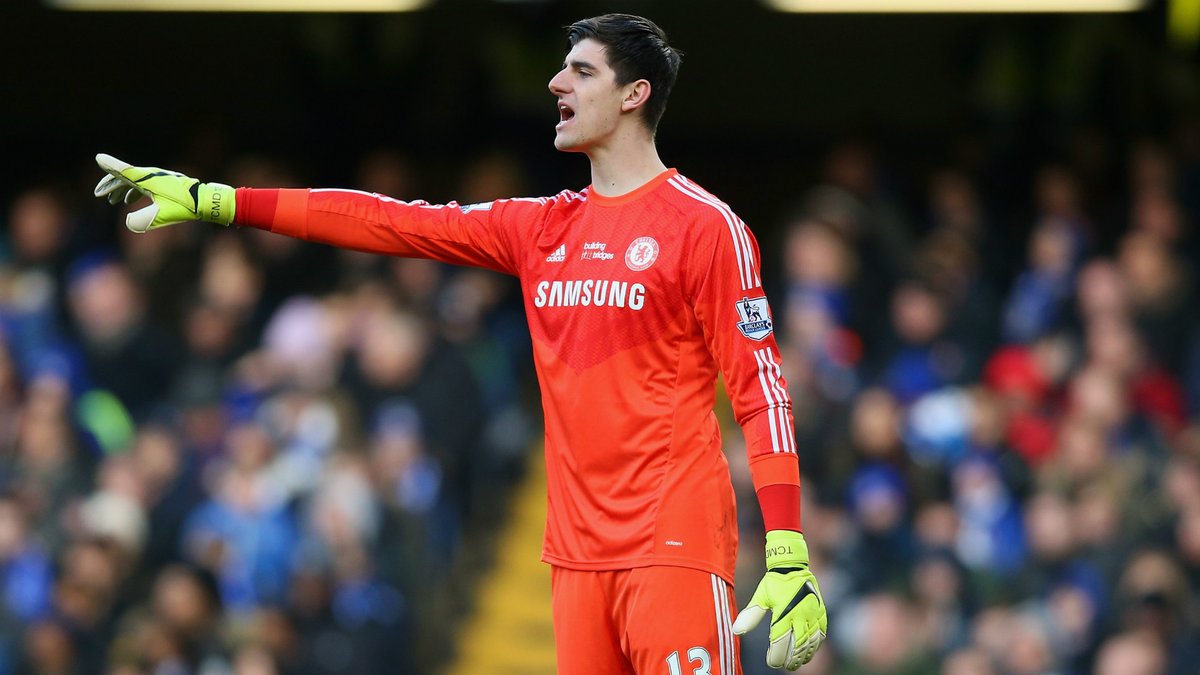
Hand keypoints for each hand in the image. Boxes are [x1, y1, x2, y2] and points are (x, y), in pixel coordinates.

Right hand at [93, 153, 234, 231]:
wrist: (206, 201)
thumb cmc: (186, 207)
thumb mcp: (163, 215)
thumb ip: (144, 220)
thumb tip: (129, 224)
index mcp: (148, 180)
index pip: (124, 171)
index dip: (110, 166)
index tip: (98, 159)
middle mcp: (152, 176)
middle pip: (125, 176)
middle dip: (111, 184)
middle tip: (98, 194)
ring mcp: (158, 179)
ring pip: (134, 181)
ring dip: (121, 189)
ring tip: (111, 201)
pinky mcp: (164, 184)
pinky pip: (143, 185)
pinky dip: (133, 191)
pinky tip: (130, 201)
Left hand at [732, 530, 826, 669]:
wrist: (792, 565)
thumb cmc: (774, 582)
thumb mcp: (761, 596)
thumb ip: (751, 614)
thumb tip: (736, 630)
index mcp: (784, 612)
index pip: (780, 641)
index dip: (776, 655)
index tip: (772, 662)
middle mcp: (800, 614)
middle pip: (798, 645)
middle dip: (792, 659)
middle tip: (786, 666)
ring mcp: (813, 613)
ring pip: (811, 642)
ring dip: (805, 655)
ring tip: (797, 662)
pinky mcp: (821, 612)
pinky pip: (821, 633)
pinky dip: (816, 645)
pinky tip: (810, 651)